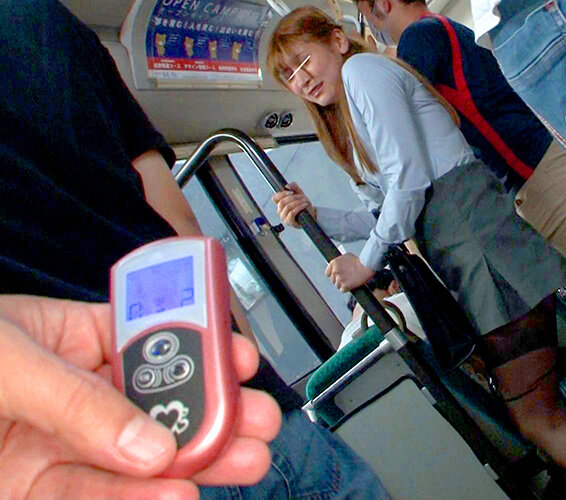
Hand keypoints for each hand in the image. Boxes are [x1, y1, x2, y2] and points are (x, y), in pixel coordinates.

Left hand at [0, 295, 281, 499]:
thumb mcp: (5, 360)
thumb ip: (72, 397)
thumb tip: (146, 439)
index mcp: (70, 342)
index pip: (149, 339)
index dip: (200, 345)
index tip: (240, 360)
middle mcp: (73, 397)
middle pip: (158, 404)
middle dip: (214, 411)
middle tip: (258, 421)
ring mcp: (58, 449)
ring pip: (139, 460)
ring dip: (193, 463)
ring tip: (239, 462)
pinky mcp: (36, 493)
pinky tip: (176, 495)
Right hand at [272, 182, 315, 227]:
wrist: (311, 214)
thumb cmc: (304, 205)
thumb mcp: (299, 194)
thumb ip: (294, 188)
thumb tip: (287, 185)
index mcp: (280, 204)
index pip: (275, 198)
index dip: (282, 194)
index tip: (291, 192)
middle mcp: (280, 211)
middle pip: (282, 202)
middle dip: (293, 197)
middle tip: (301, 196)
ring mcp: (283, 217)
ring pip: (287, 207)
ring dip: (297, 202)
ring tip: (305, 200)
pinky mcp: (289, 222)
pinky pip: (292, 213)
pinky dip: (299, 207)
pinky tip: (304, 205)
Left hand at [325, 253, 375, 291]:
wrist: (366, 267)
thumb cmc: (358, 261)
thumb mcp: (346, 256)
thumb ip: (339, 261)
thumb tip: (336, 265)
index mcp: (334, 263)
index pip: (327, 273)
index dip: (332, 274)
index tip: (336, 275)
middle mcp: (335, 271)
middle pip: (332, 280)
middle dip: (338, 279)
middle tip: (345, 277)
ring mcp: (339, 279)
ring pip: (337, 285)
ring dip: (342, 284)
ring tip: (349, 281)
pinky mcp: (344, 286)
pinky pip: (342, 290)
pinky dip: (346, 288)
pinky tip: (350, 284)